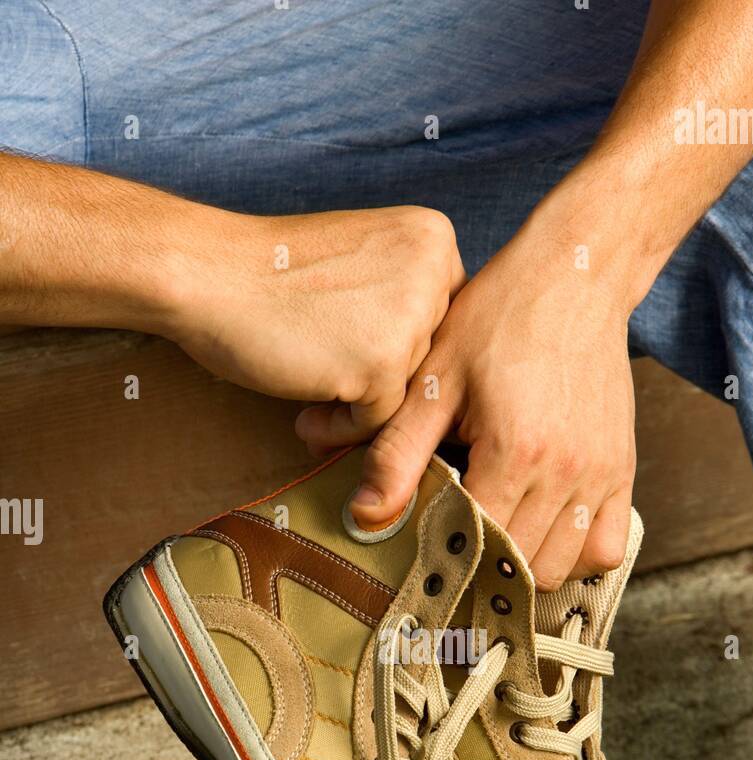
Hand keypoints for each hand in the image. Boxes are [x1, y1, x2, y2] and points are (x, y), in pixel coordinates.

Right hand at [171, 205, 464, 435]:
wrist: (208, 275)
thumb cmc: (270, 274)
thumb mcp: (361, 262)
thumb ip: (404, 297)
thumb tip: (436, 369)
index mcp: (433, 238)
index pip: (446, 320)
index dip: (404, 348)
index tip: (358, 354)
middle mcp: (433, 273)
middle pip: (431, 358)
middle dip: (383, 382)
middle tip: (333, 384)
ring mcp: (410, 319)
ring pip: (407, 393)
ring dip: (361, 407)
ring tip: (312, 398)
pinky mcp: (381, 366)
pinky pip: (378, 422)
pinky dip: (342, 428)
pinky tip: (306, 414)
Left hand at [302, 194, 638, 586]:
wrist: (575, 275)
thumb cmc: (499, 318)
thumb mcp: (435, 380)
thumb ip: (397, 453)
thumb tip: (364, 514)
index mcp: (515, 453)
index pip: (477, 543)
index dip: (445, 552)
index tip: (426, 539)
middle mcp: (566, 472)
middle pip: (518, 567)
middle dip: (481, 562)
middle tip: (456, 537)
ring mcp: (601, 475)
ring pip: (561, 568)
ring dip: (525, 565)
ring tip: (497, 535)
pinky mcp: (623, 469)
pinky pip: (606, 547)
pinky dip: (575, 554)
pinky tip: (543, 529)